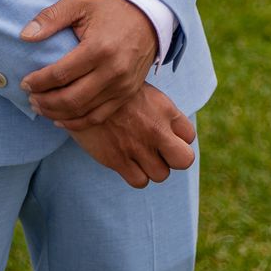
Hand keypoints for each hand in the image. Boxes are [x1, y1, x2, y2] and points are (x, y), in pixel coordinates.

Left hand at [20, 0, 158, 128]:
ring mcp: (123, 85)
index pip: (60, 74)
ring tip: (40, 107)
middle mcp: (113, 70)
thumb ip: (51, 16)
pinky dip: (77, 123)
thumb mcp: (80, 2)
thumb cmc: (110, 8)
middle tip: (30, 97)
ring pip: (82, 111)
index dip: (38, 82)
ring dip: (56, 114)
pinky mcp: (128, 93)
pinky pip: (99, 117)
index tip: (25, 82)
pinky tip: (60, 120)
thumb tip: (25, 36)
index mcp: (99, 48)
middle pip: (70, 98)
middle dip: (44, 102)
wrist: (149, 16)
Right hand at [61, 84, 196, 187]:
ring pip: (161, 175)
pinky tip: (125, 161)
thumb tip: (169, 127)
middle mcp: (156, 129)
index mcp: (165, 109)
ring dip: (152, 168)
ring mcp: (138, 146)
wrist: (81, 91)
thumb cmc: (111, 89)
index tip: (165, 136)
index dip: (179, 140)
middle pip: (184, 160)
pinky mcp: (117, 159)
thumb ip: (158, 110)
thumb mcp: (143, 90)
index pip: (189, 136)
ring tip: (138, 155)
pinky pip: (139, 181)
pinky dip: (135, 175)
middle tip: (158, 152)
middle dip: (173, 159)